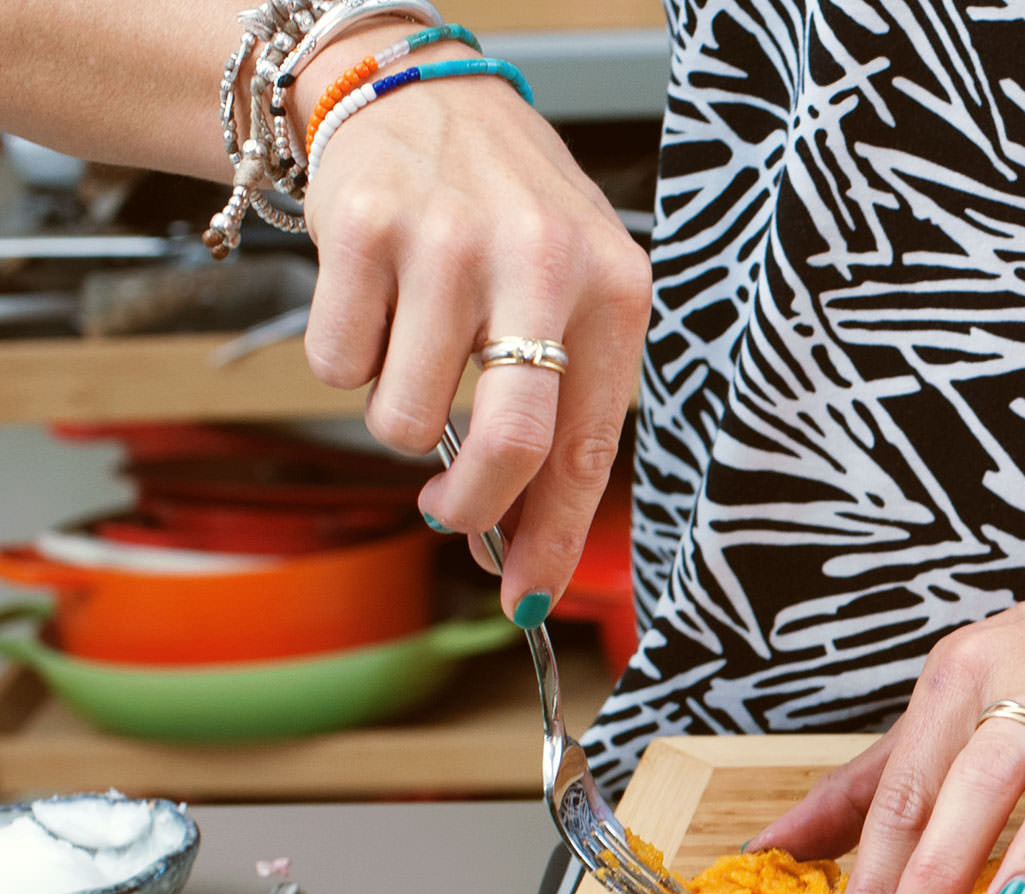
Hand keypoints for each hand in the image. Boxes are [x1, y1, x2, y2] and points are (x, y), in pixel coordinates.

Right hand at [291, 28, 650, 625]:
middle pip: (509, 443)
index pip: (589, 445)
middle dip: (471, 507)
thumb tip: (521, 545)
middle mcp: (541, 261)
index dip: (553, 536)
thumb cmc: (507, 219)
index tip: (526, 597)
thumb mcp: (572, 292)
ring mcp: (449, 242)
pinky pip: (339, 367)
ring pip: (406, 419)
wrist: (420, 93)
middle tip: (447, 514)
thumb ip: (562, 409)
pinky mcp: (363, 228)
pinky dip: (348, 361)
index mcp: (613, 289)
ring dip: (399, 416)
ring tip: (417, 351)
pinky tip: (376, 304)